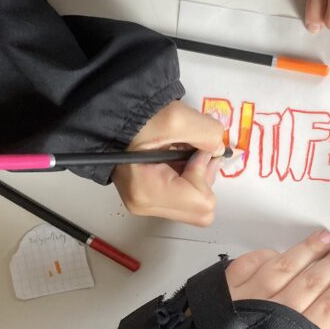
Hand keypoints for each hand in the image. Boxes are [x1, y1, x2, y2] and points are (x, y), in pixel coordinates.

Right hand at [112, 100, 225, 222]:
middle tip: (194, 152)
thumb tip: (219, 151)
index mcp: (149, 192)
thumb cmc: (136, 118)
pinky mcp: (148, 199)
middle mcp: (146, 206)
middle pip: (201, 211)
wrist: (110, 118)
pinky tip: (175, 160)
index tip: (196, 150)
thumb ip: (208, 134)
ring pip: (194, 207)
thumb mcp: (177, 118)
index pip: (202, 201)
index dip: (205, 173)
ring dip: (196, 179)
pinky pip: (182, 200)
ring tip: (181, 154)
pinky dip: (187, 181)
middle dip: (204, 179)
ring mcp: (146, 205)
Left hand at [215, 230, 329, 328]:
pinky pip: (252, 261)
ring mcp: (250, 293)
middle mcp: (276, 310)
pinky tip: (280, 251)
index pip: (328, 307)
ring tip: (324, 237)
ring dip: (307, 250)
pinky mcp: (226, 285)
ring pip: (286, 264)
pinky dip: (268, 254)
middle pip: (312, 280)